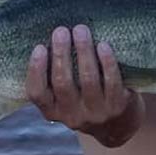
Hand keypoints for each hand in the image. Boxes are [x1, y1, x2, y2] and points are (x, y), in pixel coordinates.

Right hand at [25, 25, 142, 147]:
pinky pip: (111, 82)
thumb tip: (51, 37)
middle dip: (60, 54)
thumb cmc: (85, 99)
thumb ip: (56, 77)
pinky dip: (106, 62)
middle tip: (61, 31)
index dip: (36, 70)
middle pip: (63, 83)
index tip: (39, 47)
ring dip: (83, 52)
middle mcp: (72, 116)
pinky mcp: (118, 107)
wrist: (119, 124)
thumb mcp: (66, 98)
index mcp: (53, 111)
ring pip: (88, 79)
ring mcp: (96, 113)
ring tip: (81, 30)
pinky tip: (103, 45)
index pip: (37, 94)